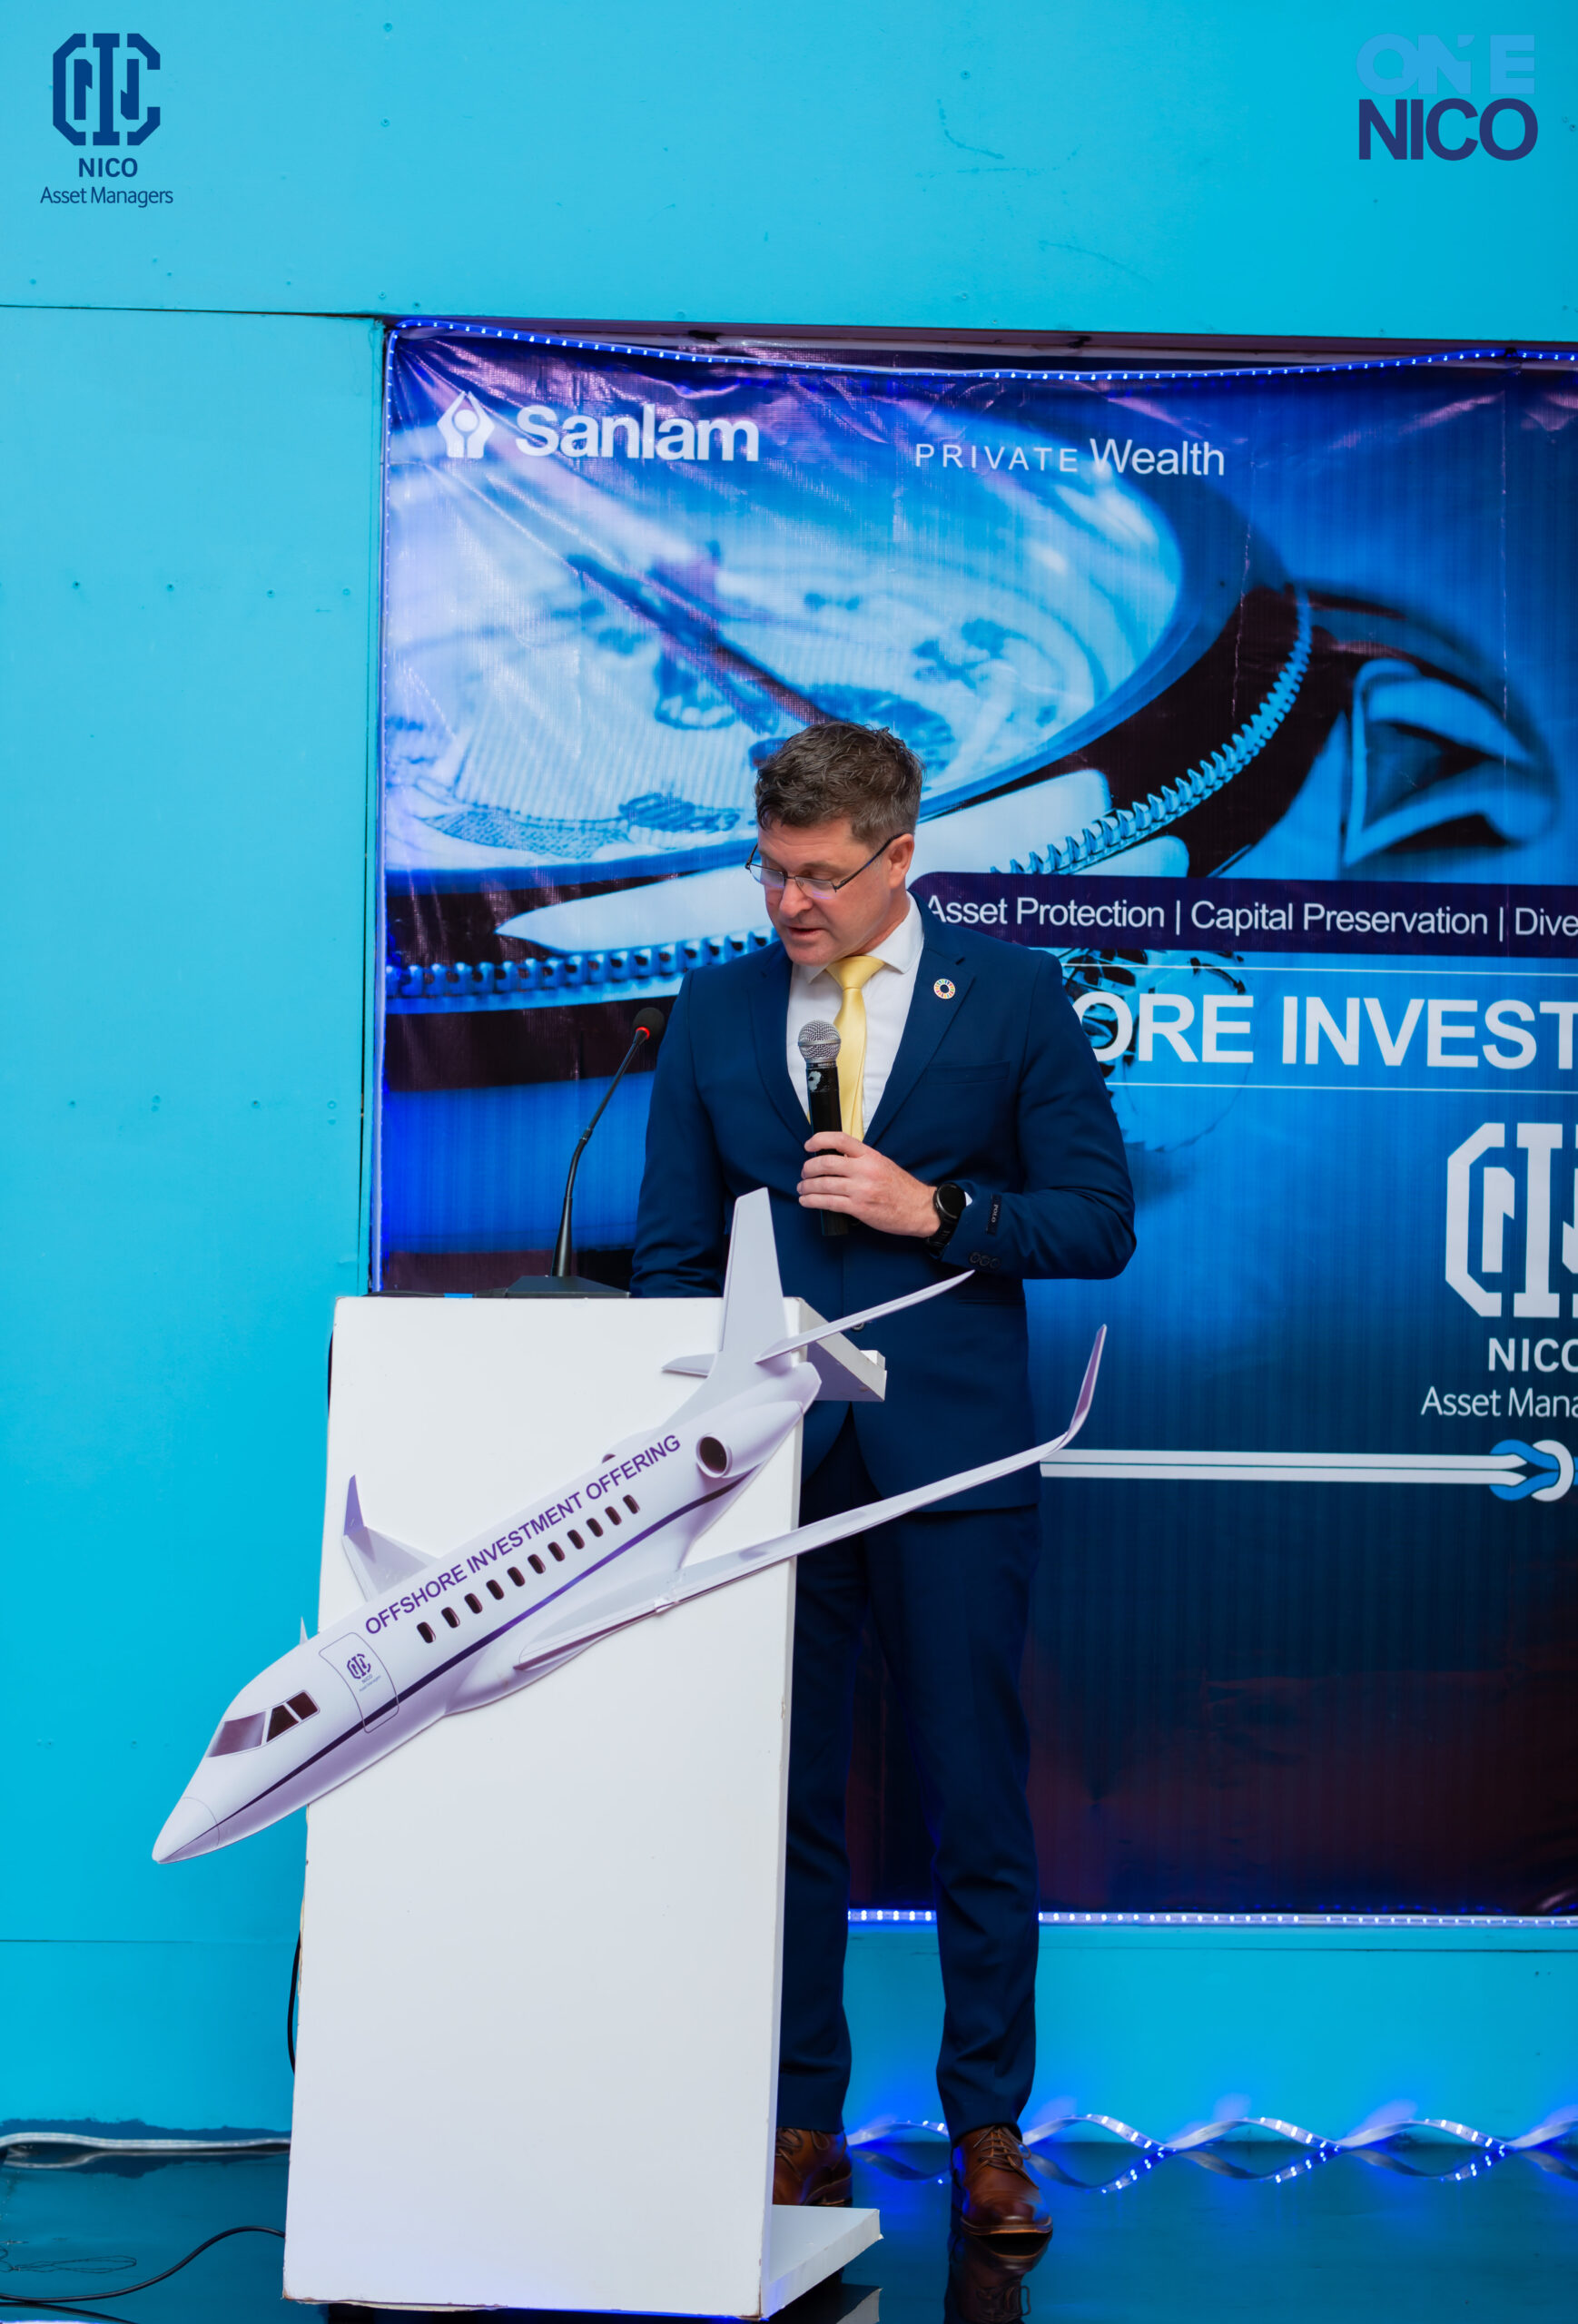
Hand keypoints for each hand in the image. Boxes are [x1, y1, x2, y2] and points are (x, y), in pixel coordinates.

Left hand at [798, 1133, 937, 1237]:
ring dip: (807, 1187)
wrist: (919, 1209)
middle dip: (808, 1168)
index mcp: (870, 1156)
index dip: (819, 1139)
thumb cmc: (902, 1188)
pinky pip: (828, 1203)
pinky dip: (812, 1201)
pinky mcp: (859, 1208)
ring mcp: (861, 1190)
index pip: (840, 1140)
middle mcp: (865, 1170)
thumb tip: (835, 1160)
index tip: (808, 1145)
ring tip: (802, 1188)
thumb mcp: (883, 1164)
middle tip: (804, 1173)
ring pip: (823, 1185)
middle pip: (825, 1164)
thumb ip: (861, 1160)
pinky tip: (807, 1201)